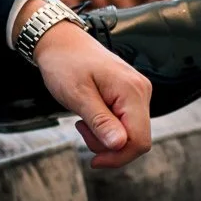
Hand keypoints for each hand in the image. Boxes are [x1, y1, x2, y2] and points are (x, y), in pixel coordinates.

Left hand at [32, 18, 153, 168]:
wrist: (59, 40)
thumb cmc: (64, 63)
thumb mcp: (77, 95)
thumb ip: (100, 121)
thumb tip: (119, 145)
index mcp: (132, 91)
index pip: (140, 141)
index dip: (118, 157)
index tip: (93, 160)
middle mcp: (141, 91)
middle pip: (137, 139)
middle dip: (109, 145)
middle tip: (81, 129)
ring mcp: (137, 92)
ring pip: (130, 132)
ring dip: (106, 136)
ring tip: (83, 120)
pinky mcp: (129, 94)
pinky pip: (125, 121)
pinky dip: (107, 126)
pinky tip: (91, 115)